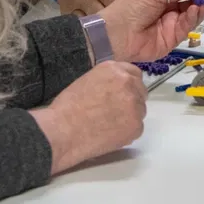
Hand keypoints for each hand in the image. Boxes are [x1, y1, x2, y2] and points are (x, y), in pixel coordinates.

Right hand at [31, 62, 148, 173]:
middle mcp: (128, 83)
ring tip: (107, 124)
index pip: (134, 74)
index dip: (129, 86)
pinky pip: (137, 129)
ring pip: (140, 111)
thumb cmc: (67, 109)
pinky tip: (109, 134)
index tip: (123, 94)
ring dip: (129, 117)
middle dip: (130, 101)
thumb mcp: (88, 80)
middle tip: (114, 112)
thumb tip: (117, 89)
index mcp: (115, 69)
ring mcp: (135, 105)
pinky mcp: (136, 126)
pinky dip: (127, 133)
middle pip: (140, 92)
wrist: (62, 130)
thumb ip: (108, 80)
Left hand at [97, 0, 203, 61]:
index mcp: (160, 0)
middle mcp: (167, 14)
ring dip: (197, 9)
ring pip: (189, 18)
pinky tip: (194, 10)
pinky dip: (191, 19)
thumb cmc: (131, 8)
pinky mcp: (171, 42)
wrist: (115, 33)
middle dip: (198, 0)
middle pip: (189, 6)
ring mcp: (169, 28)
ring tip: (201, 2)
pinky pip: (184, 30)